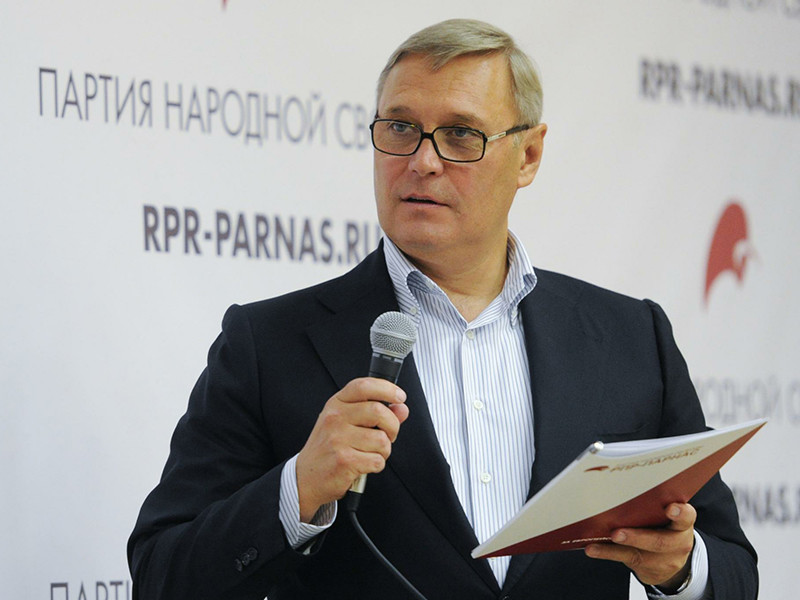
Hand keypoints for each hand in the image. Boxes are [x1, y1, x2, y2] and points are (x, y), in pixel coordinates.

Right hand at [295, 377, 408, 521]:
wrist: (306, 477)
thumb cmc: (328, 448)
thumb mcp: (346, 424)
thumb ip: (375, 414)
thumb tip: (402, 408)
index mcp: (336, 404)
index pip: (363, 386)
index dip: (387, 388)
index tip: (400, 397)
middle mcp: (335, 418)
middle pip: (379, 411)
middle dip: (393, 426)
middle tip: (389, 435)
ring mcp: (338, 439)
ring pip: (382, 439)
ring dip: (384, 450)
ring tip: (371, 453)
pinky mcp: (344, 460)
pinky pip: (377, 460)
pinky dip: (377, 465)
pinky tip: (364, 465)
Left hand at [585, 503, 695, 591]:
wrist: (670, 559)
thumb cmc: (663, 526)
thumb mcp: (666, 515)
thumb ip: (654, 504)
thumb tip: (620, 484)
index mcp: (683, 523)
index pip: (686, 517)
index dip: (680, 512)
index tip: (670, 508)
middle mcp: (677, 543)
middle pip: (660, 541)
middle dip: (638, 537)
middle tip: (618, 533)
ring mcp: (662, 559)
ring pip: (639, 554)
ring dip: (618, 547)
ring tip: (600, 542)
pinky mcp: (646, 567)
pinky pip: (624, 559)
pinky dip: (606, 553)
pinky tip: (592, 549)